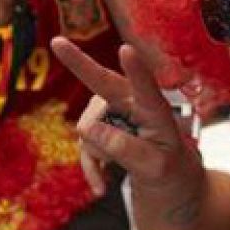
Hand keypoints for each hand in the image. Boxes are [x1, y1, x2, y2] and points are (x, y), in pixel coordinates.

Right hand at [49, 39, 202, 199]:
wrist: (169, 183)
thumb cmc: (171, 170)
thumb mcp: (157, 169)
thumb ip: (126, 150)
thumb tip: (87, 129)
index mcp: (156, 111)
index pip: (146, 89)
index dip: (136, 70)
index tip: (126, 50)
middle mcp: (132, 104)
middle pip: (102, 83)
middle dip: (78, 63)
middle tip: (57, 42)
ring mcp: (112, 114)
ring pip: (88, 129)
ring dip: (99, 153)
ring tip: (120, 169)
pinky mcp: (99, 130)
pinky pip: (83, 145)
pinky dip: (91, 168)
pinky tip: (102, 186)